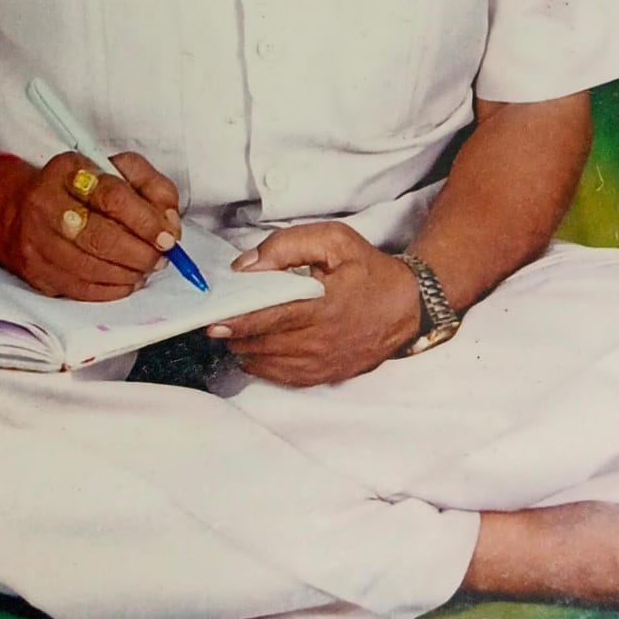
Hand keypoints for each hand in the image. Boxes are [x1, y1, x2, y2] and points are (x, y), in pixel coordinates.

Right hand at [0, 150, 181, 300]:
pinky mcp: (36, 273)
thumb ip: (152, 187)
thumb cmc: (76, 188)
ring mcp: (37, 242)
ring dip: (129, 273)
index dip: (146, 220)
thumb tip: (169, 223)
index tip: (167, 236)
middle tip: (160, 257)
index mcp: (68, 171)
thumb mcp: (116, 169)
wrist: (15, 209)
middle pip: (101, 237)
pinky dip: (112, 290)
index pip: (112, 196)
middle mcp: (46, 204)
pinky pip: (81, 289)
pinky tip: (126, 281)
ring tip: (145, 267)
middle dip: (140, 253)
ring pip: (91, 268)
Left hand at [207, 223, 420, 386]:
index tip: (212, 320)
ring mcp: (322, 363)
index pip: (269, 318)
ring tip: (235, 331)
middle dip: (235, 333)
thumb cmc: (367, 269)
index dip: (237, 321)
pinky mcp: (324, 375)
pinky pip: (281, 377)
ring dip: (245, 348)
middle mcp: (320, 341)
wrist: (406, 306)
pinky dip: (261, 365)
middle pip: (261, 344)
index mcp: (321, 306)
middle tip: (217, 321)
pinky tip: (253, 350)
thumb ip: (286, 246)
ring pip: (266, 363)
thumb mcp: (333, 241)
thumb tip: (247, 267)